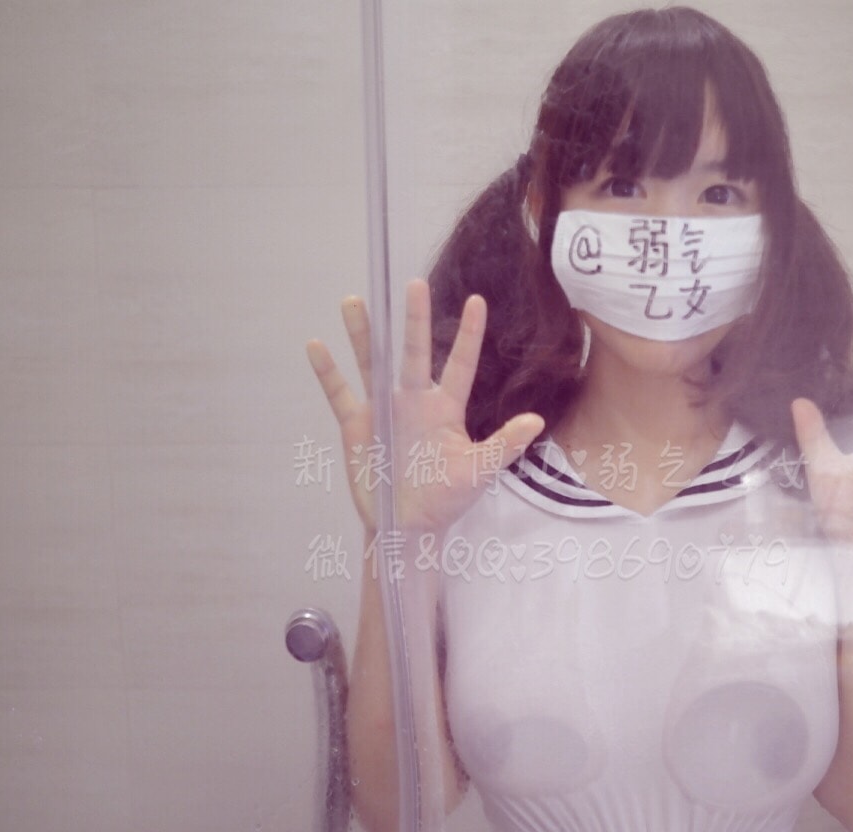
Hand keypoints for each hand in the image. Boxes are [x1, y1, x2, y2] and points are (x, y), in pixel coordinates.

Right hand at [306, 280, 544, 532]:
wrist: (408, 526)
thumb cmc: (447, 499)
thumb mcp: (479, 472)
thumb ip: (505, 444)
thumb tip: (537, 420)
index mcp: (445, 408)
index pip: (460, 364)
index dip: (469, 334)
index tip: (478, 301)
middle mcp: (413, 400)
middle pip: (414, 353)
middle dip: (414, 320)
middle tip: (413, 284)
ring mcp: (383, 409)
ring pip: (373, 363)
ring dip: (363, 335)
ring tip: (355, 301)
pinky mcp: (357, 425)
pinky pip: (340, 393)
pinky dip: (328, 372)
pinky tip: (316, 346)